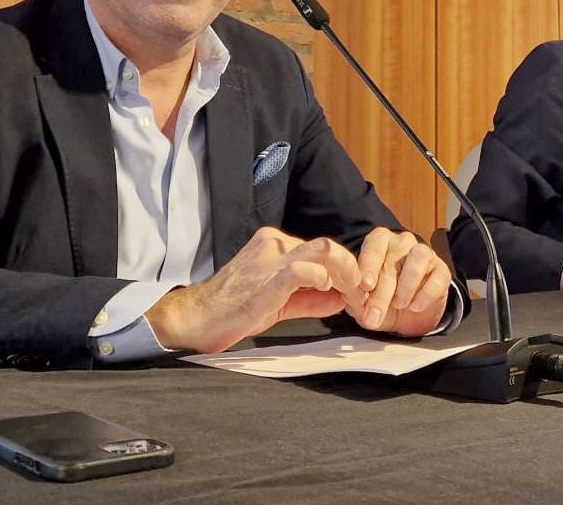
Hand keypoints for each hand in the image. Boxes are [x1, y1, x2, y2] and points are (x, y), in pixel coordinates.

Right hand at [146, 226, 360, 352]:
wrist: (196, 318)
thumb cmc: (232, 310)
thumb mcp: (279, 302)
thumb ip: (310, 298)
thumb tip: (341, 299)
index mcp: (275, 244)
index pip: (323, 251)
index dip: (347, 272)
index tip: (361, 294)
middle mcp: (274, 244)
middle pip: (329, 247)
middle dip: (355, 272)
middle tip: (366, 296)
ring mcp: (270, 259)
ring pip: (324, 250)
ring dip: (348, 272)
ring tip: (356, 294)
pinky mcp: (266, 279)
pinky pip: (303, 269)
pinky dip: (324, 278)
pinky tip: (329, 290)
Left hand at [350, 227, 452, 336]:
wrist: (408, 316)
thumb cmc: (381, 300)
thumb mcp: (363, 302)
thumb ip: (355, 296)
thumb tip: (352, 295)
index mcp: (380, 242)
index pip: (374, 243)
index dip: (369, 263)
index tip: (365, 285)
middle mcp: (403, 243)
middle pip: (393, 260)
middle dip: (382, 292)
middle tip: (374, 315)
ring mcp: (425, 254)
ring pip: (418, 257)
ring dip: (406, 285)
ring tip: (398, 305)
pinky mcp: (442, 271)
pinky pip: (437, 277)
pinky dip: (425, 294)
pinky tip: (415, 307)